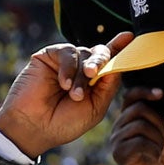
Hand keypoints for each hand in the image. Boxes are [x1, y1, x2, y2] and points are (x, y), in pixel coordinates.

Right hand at [0, 34, 131, 158]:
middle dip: (101, 61)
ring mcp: (65, 62)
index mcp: (96, 81)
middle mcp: (81, 68)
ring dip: (81, 75)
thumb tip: (119, 62)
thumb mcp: (95, 106)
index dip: (120, 48)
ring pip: (84, 53)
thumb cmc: (65, 122)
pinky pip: (66, 52)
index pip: (111, 61)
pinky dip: (68, 68)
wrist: (34, 127)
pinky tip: (63, 84)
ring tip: (73, 94)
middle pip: (101, 53)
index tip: (129, 37)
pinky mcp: (47, 57)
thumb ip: (108, 85)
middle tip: (93, 74)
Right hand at [108, 85, 163, 164]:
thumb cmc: (160, 154)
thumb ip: (154, 113)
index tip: (161, 94)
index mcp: (127, 119)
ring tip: (158, 150)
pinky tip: (154, 157)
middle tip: (162, 139)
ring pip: (141, 125)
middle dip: (159, 123)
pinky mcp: (119, 154)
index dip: (144, 91)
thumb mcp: (160, 129)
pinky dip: (154, 149)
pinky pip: (140, 142)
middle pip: (140, 109)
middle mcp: (118, 127)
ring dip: (158, 138)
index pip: (130, 96)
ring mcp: (116, 140)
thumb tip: (157, 92)